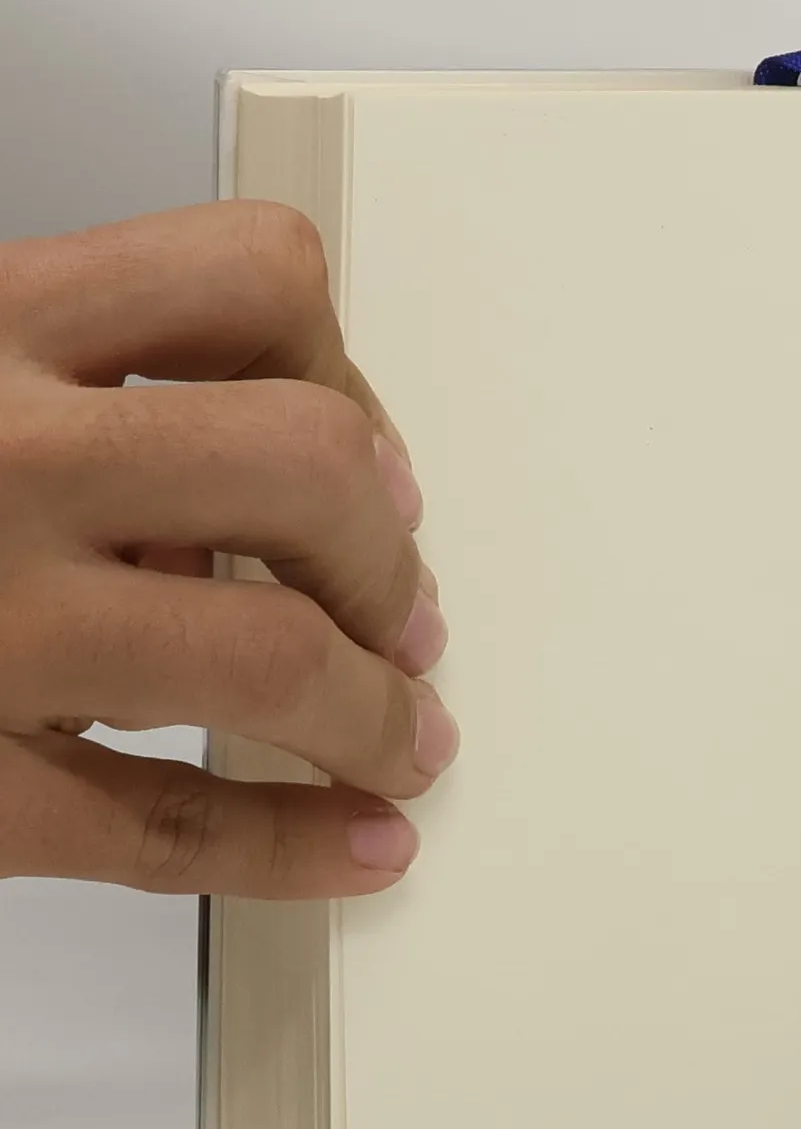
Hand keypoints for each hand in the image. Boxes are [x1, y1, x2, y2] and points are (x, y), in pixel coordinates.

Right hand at [0, 204, 456, 897]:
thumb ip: (70, 389)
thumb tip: (273, 483)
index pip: (254, 280)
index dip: (352, 379)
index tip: (372, 462)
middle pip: (309, 468)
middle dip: (389, 560)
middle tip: (403, 619)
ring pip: (266, 654)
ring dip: (373, 710)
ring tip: (400, 736)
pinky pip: (161, 826)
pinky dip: (289, 848)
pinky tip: (357, 846)